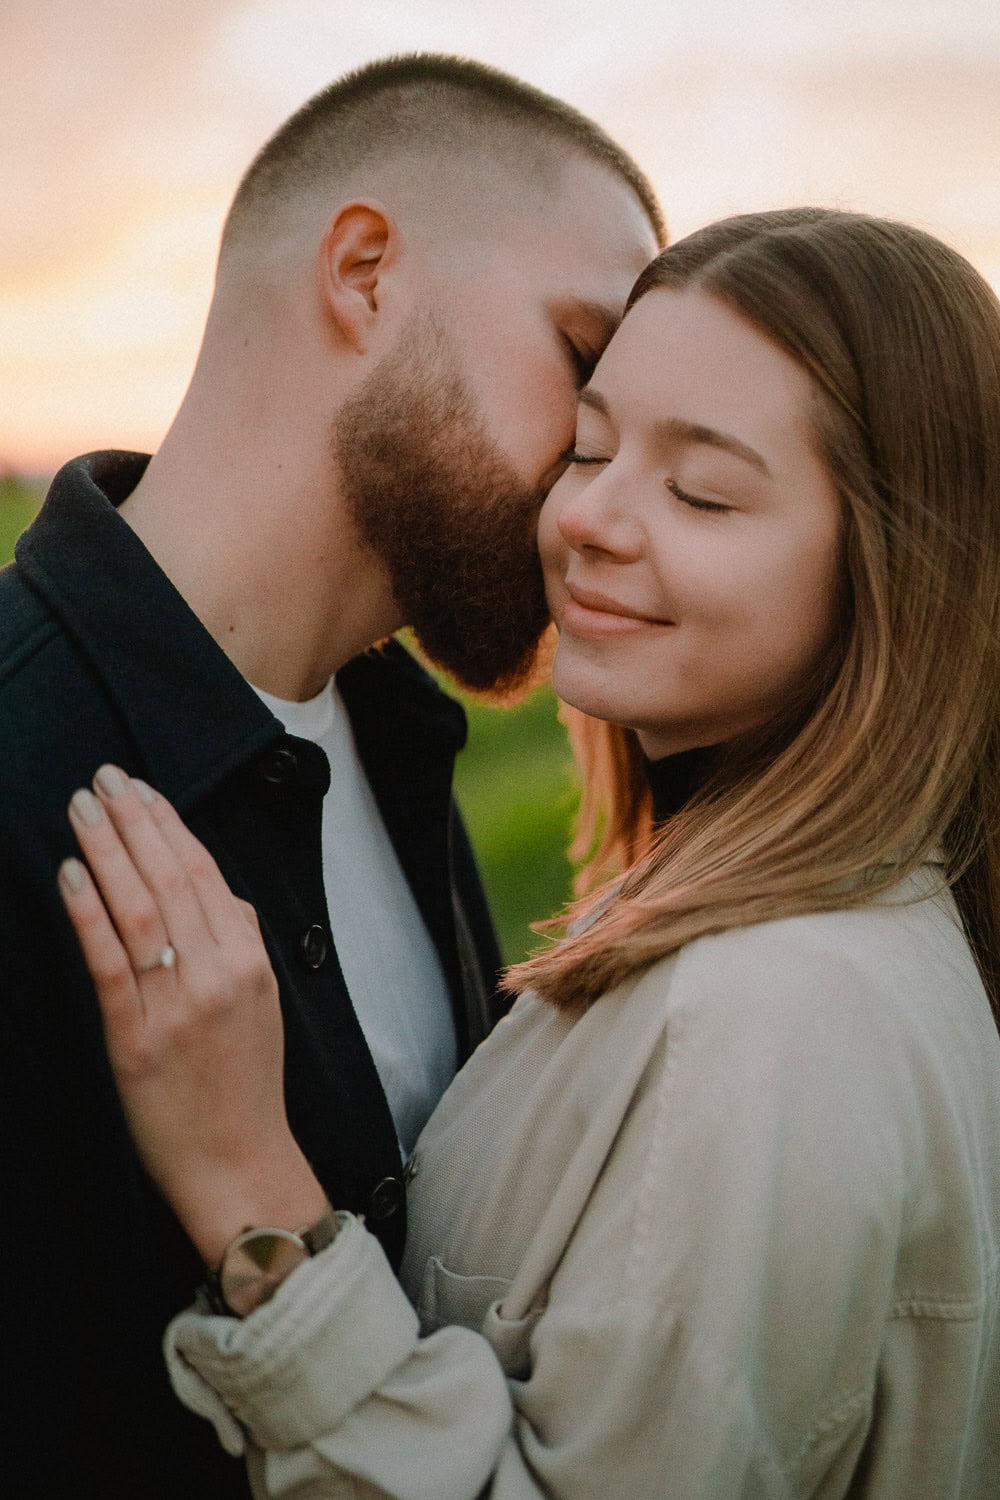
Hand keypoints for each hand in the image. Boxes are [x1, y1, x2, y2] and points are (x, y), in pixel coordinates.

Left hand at [59, 765, 327, 1264]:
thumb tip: (224, 895)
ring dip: (106, 850)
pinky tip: (69, 874)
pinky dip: (88, 912)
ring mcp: (178, 1006)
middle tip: (102, 777)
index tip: (141, 787)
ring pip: (139, 908)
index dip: (169, 824)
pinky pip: (110, 964)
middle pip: (171, 878)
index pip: (206, 873)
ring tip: (81, 808)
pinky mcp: (137, 1040)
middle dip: (133, 820)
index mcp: (251, 961)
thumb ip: (245, 944)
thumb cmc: (246, 1085)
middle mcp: (219, 974)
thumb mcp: (264, 1005)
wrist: (239, 1163)